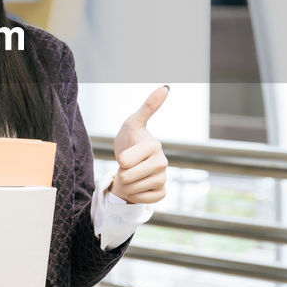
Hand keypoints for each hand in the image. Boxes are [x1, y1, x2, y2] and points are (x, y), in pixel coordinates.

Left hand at [111, 85, 169, 203]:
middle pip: (128, 177)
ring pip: (133, 189)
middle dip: (122, 174)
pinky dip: (135, 195)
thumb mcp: (132, 123)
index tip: (126, 154)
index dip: (120, 159)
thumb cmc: (129, 141)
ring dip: (127, 185)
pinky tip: (139, 186)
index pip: (125, 161)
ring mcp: (163, 178)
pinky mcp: (162, 192)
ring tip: (131, 176)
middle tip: (127, 167)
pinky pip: (143, 199)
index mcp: (154, 146)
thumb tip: (165, 87)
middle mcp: (163, 162)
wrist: (128, 164)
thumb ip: (148, 107)